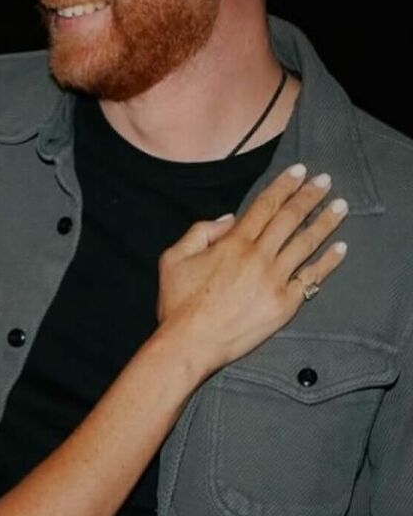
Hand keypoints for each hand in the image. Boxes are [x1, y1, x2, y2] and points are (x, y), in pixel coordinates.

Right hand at [157, 165, 347, 374]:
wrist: (190, 343)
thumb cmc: (178, 303)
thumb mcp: (174, 258)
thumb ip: (199, 232)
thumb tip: (228, 220)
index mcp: (232, 243)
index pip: (264, 206)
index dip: (283, 186)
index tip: (299, 172)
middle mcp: (258, 257)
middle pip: (290, 218)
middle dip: (309, 196)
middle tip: (324, 181)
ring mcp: (275, 281)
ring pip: (306, 244)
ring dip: (325, 222)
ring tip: (340, 206)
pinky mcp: (284, 304)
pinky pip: (312, 278)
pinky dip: (328, 262)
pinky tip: (340, 248)